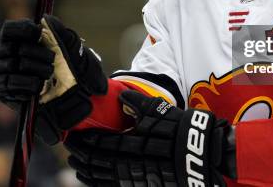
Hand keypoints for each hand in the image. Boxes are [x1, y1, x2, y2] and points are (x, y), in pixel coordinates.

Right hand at [0, 14, 107, 143]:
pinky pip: (10, 83)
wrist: (74, 99)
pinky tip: (39, 87)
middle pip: (13, 47)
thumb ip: (61, 32)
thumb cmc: (73, 71)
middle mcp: (8, 55)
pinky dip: (27, 84)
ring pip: (13, 65)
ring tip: (49, 75)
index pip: (10, 29)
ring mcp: (4, 73)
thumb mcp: (73, 49)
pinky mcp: (4, 91)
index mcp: (22, 41)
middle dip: (37, 53)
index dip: (22, 29)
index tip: (38, 33)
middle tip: (52, 60)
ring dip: (36, 69)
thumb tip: (45, 18)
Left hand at [65, 90, 235, 186]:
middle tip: (71, 150)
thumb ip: (135, 102)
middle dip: (81, 157)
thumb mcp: (157, 110)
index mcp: (127, 145)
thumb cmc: (179, 129)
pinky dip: (101, 184)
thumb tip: (121, 95)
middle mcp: (126, 165)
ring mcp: (134, 179)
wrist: (201, 153)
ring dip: (88, 172)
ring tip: (79, 167)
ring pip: (102, 179)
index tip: (73, 136)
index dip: (82, 141)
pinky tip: (97, 181)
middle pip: (95, 163)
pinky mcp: (142, 186)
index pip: (96, 144)